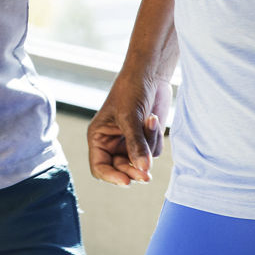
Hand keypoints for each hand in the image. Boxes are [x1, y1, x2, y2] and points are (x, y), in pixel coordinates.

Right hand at [87, 72, 171, 186]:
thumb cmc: (131, 89)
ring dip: (149, 145)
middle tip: (146, 175)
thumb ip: (136, 145)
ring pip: (141, 162)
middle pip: (122, 170)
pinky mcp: (145, 139)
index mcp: (98, 137)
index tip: (127, 181)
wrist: (150, 73)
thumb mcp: (130, 117)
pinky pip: (152, 152)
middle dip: (135, 170)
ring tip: (151, 121)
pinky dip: (155, 138)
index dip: (111, 177)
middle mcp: (112, 142)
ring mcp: (130, 142)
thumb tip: (144, 170)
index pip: (100, 167)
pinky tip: (153, 119)